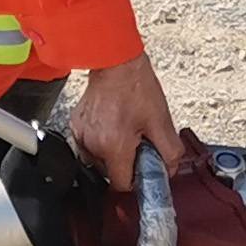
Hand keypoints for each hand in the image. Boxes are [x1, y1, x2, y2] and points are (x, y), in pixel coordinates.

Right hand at [68, 54, 178, 189]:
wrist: (115, 61)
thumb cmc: (136, 86)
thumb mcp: (161, 121)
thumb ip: (169, 152)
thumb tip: (170, 170)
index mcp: (114, 146)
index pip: (121, 185)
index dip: (135, 180)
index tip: (142, 169)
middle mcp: (93, 144)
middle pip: (110, 173)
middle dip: (125, 163)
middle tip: (137, 143)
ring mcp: (81, 135)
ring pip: (98, 160)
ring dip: (112, 152)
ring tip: (124, 130)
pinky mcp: (75, 125)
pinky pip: (88, 145)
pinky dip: (101, 140)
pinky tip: (112, 123)